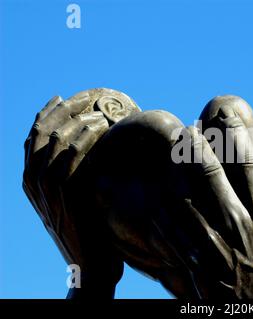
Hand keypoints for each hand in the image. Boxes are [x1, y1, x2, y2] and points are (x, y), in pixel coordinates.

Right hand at [23, 93, 122, 297]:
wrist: (88, 262)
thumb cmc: (85, 229)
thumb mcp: (67, 200)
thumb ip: (65, 175)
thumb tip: (80, 146)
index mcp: (29, 180)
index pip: (32, 136)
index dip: (46, 113)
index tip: (61, 97)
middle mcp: (34, 180)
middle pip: (44, 131)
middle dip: (64, 109)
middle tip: (85, 97)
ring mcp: (49, 185)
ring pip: (59, 138)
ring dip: (79, 119)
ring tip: (98, 111)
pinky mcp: (68, 191)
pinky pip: (75, 153)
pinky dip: (87, 135)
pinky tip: (100, 127)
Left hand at [179, 114, 252, 297]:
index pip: (250, 167)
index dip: (236, 138)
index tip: (225, 116)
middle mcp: (240, 225)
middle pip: (215, 175)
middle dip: (200, 148)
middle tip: (188, 127)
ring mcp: (216, 244)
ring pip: (190, 199)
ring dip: (177, 174)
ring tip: (167, 153)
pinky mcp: (198, 263)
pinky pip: (176, 234)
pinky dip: (165, 214)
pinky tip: (153, 197)